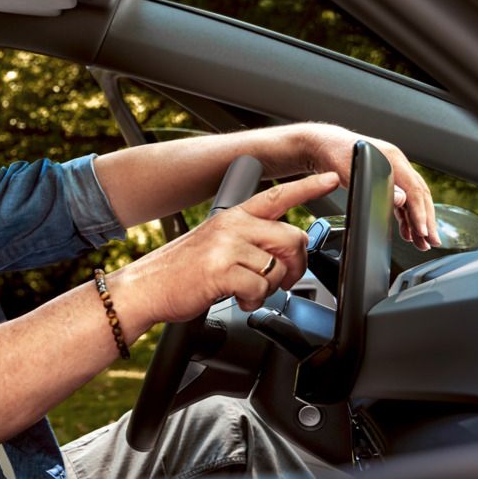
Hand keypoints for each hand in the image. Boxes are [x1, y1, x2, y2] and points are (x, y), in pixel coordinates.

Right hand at [117, 172, 340, 322]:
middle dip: (294, 266)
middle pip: (292, 238)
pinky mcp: (222, 270)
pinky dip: (253, 300)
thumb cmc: (180, 270)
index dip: (308, 187)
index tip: (331, 178)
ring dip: (269, 288)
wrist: (145, 287)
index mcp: (233, 216)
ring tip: (247, 290)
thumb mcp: (215, 243)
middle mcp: (233, 226)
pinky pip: (260, 287)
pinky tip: (237, 298)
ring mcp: (227, 246)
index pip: (278, 195)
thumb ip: (248, 241)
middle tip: (281, 280)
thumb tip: (281, 254)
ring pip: (278, 267)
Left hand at [300, 125, 439, 250]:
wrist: (322, 144)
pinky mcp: (386, 179)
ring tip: (422, 242)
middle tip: (432, 241)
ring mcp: (393, 171)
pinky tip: (407, 232)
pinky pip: (401, 200)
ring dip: (418, 222)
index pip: (414, 190)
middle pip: (419, 195)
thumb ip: (375, 185)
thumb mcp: (352, 170)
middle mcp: (397, 164)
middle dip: (427, 220)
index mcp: (393, 158)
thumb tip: (402, 199)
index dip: (420, 212)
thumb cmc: (334, 153)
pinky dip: (405, 217)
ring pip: (412, 200)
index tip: (424, 231)